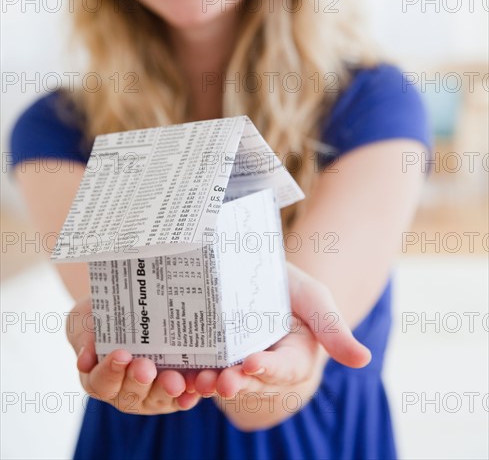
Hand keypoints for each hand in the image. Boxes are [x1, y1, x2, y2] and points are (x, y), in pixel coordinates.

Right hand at [66, 295, 201, 414]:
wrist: (132, 307)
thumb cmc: (103, 316)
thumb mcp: (87, 318)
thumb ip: (85, 335)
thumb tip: (83, 360)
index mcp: (99, 377)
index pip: (100, 382)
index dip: (109, 371)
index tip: (120, 354)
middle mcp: (124, 391)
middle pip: (131, 394)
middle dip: (139, 381)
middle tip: (145, 368)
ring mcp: (151, 393)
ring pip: (158, 397)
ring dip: (167, 389)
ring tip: (175, 380)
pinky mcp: (176, 389)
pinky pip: (183, 395)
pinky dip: (189, 394)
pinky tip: (194, 389)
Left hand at [189, 262, 370, 400]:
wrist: (256, 277)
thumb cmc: (290, 287)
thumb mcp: (313, 299)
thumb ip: (333, 328)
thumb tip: (363, 360)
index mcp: (294, 357)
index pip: (287, 368)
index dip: (271, 369)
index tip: (253, 363)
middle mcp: (265, 368)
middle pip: (253, 383)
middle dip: (237, 384)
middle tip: (222, 381)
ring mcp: (236, 366)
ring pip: (226, 383)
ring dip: (211, 386)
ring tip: (197, 382)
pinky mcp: (212, 360)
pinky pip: (203, 373)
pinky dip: (190, 380)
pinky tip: (177, 378)